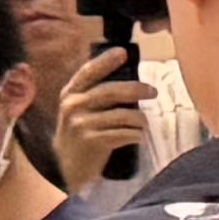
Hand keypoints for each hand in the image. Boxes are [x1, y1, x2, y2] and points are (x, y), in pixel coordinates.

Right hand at [51, 33, 154, 182]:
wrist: (65, 167)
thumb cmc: (79, 135)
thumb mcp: (78, 110)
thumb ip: (94, 95)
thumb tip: (127, 80)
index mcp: (70, 93)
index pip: (89, 71)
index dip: (106, 60)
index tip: (123, 52)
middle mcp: (73, 105)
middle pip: (110, 91)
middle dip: (135, 89)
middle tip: (152, 92)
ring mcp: (81, 124)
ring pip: (121, 114)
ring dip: (139, 119)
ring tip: (144, 123)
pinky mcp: (92, 141)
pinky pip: (123, 133)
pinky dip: (135, 134)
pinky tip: (139, 137)